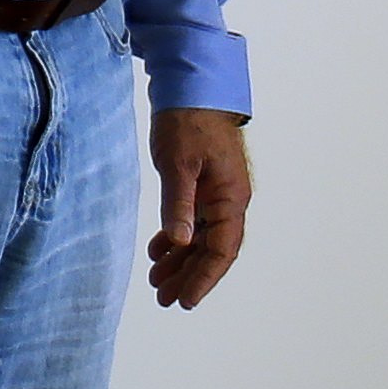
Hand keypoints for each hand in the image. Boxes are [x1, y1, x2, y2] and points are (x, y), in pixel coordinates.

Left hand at [147, 108, 250, 308]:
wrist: (191, 87)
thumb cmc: (188, 121)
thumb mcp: (178, 164)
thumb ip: (179, 204)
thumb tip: (182, 243)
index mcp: (230, 198)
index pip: (221, 250)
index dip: (204, 278)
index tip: (186, 301)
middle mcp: (229, 200)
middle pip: (212, 249)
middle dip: (189, 276)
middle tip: (165, 299)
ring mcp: (216, 192)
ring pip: (201, 237)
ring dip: (181, 260)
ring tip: (157, 282)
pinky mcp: (202, 183)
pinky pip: (193, 220)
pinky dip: (176, 237)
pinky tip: (158, 251)